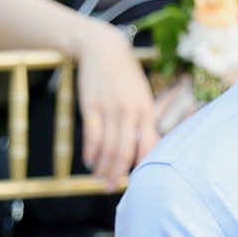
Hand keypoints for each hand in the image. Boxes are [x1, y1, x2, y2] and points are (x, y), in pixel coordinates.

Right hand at [76, 29, 158, 187]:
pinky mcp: (91, 105)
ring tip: (99, 178)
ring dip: (103, 167)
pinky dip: (90, 152)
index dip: (142, 167)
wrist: (103, 48)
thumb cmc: (125, 75)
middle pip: (125, 152)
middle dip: (118, 174)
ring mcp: (110, 109)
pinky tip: (89, 161)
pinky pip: (92, 135)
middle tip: (112, 188)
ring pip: (108, 147)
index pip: (149, 146)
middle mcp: (130, 112)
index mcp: (146, 110)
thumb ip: (144, 120)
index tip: (138, 181)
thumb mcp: (141, 95)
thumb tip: (144, 148)